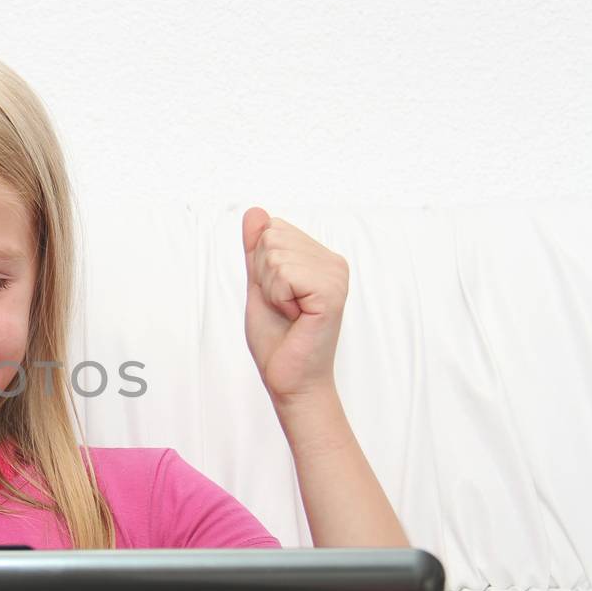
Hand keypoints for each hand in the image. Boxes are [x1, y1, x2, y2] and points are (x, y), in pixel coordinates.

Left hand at [241, 207, 348, 406]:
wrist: (288, 378)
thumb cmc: (277, 338)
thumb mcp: (259, 284)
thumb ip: (257, 250)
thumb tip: (255, 212)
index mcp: (320, 258)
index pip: (272, 229)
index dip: (260, 266)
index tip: (277, 296)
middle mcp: (334, 262)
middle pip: (272, 237)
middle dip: (264, 276)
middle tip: (282, 307)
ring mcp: (336, 275)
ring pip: (275, 254)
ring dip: (271, 290)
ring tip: (289, 313)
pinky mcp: (331, 291)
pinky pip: (285, 274)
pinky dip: (278, 298)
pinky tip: (296, 317)